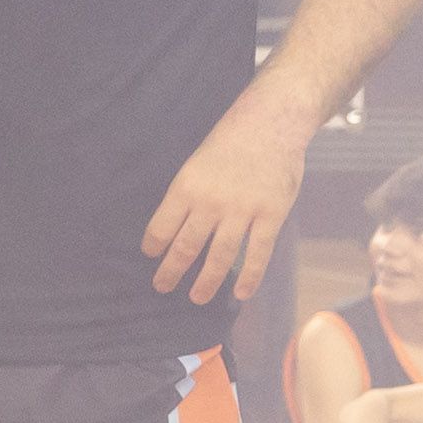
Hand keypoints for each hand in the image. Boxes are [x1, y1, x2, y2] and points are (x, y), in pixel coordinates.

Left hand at [138, 97, 309, 306]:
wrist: (270, 124)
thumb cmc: (230, 142)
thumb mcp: (196, 163)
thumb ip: (189, 194)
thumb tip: (177, 225)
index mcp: (186, 188)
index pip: (162, 226)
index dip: (154, 245)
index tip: (150, 257)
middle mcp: (211, 203)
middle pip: (187, 246)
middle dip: (172, 271)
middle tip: (162, 286)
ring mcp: (242, 211)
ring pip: (221, 256)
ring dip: (206, 281)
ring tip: (196, 298)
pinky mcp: (271, 215)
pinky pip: (258, 253)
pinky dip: (250, 277)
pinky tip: (240, 294)